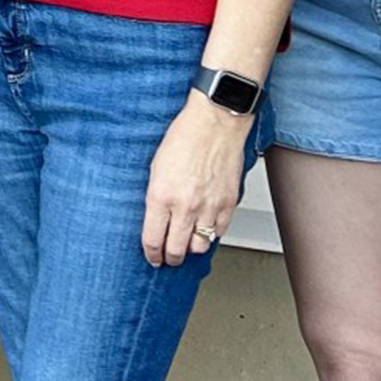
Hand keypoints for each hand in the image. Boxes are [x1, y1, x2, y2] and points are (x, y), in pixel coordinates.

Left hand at [144, 92, 252, 266]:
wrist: (215, 122)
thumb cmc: (184, 137)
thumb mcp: (155, 168)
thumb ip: (156, 197)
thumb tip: (156, 219)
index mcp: (161, 196)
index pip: (153, 239)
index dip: (151, 254)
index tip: (152, 258)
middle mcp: (185, 206)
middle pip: (176, 250)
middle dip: (170, 258)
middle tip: (168, 258)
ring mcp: (209, 206)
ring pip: (200, 246)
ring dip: (192, 248)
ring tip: (187, 244)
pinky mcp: (228, 203)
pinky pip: (220, 232)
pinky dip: (212, 234)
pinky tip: (205, 228)